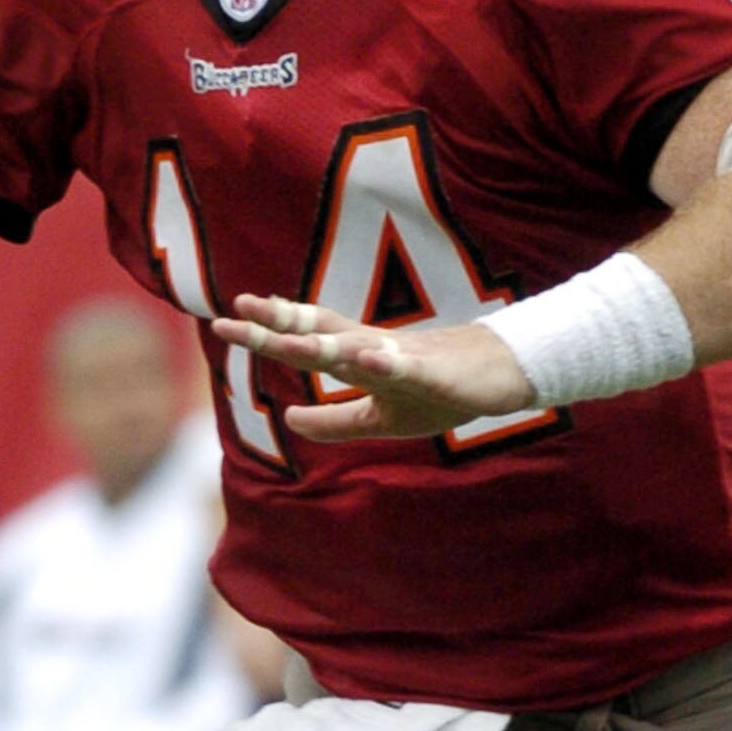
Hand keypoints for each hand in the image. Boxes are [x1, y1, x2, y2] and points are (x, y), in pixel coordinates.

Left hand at [209, 296, 536, 443]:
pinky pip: (409, 369)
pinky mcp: (436, 375)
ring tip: (285, 341)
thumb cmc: (442, 390)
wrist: (503, 375)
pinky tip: (369, 360)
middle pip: (320, 333)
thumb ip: (334, 420)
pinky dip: (389, 363)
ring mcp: (405, 358)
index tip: (227, 320)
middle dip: (279, 326)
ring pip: (357, 348)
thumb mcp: (380, 416)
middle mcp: (375, 348)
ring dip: (322, 345)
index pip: (308, 339)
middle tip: (236, 310)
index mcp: (360, 356)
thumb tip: (290, 418)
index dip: (269, 330)